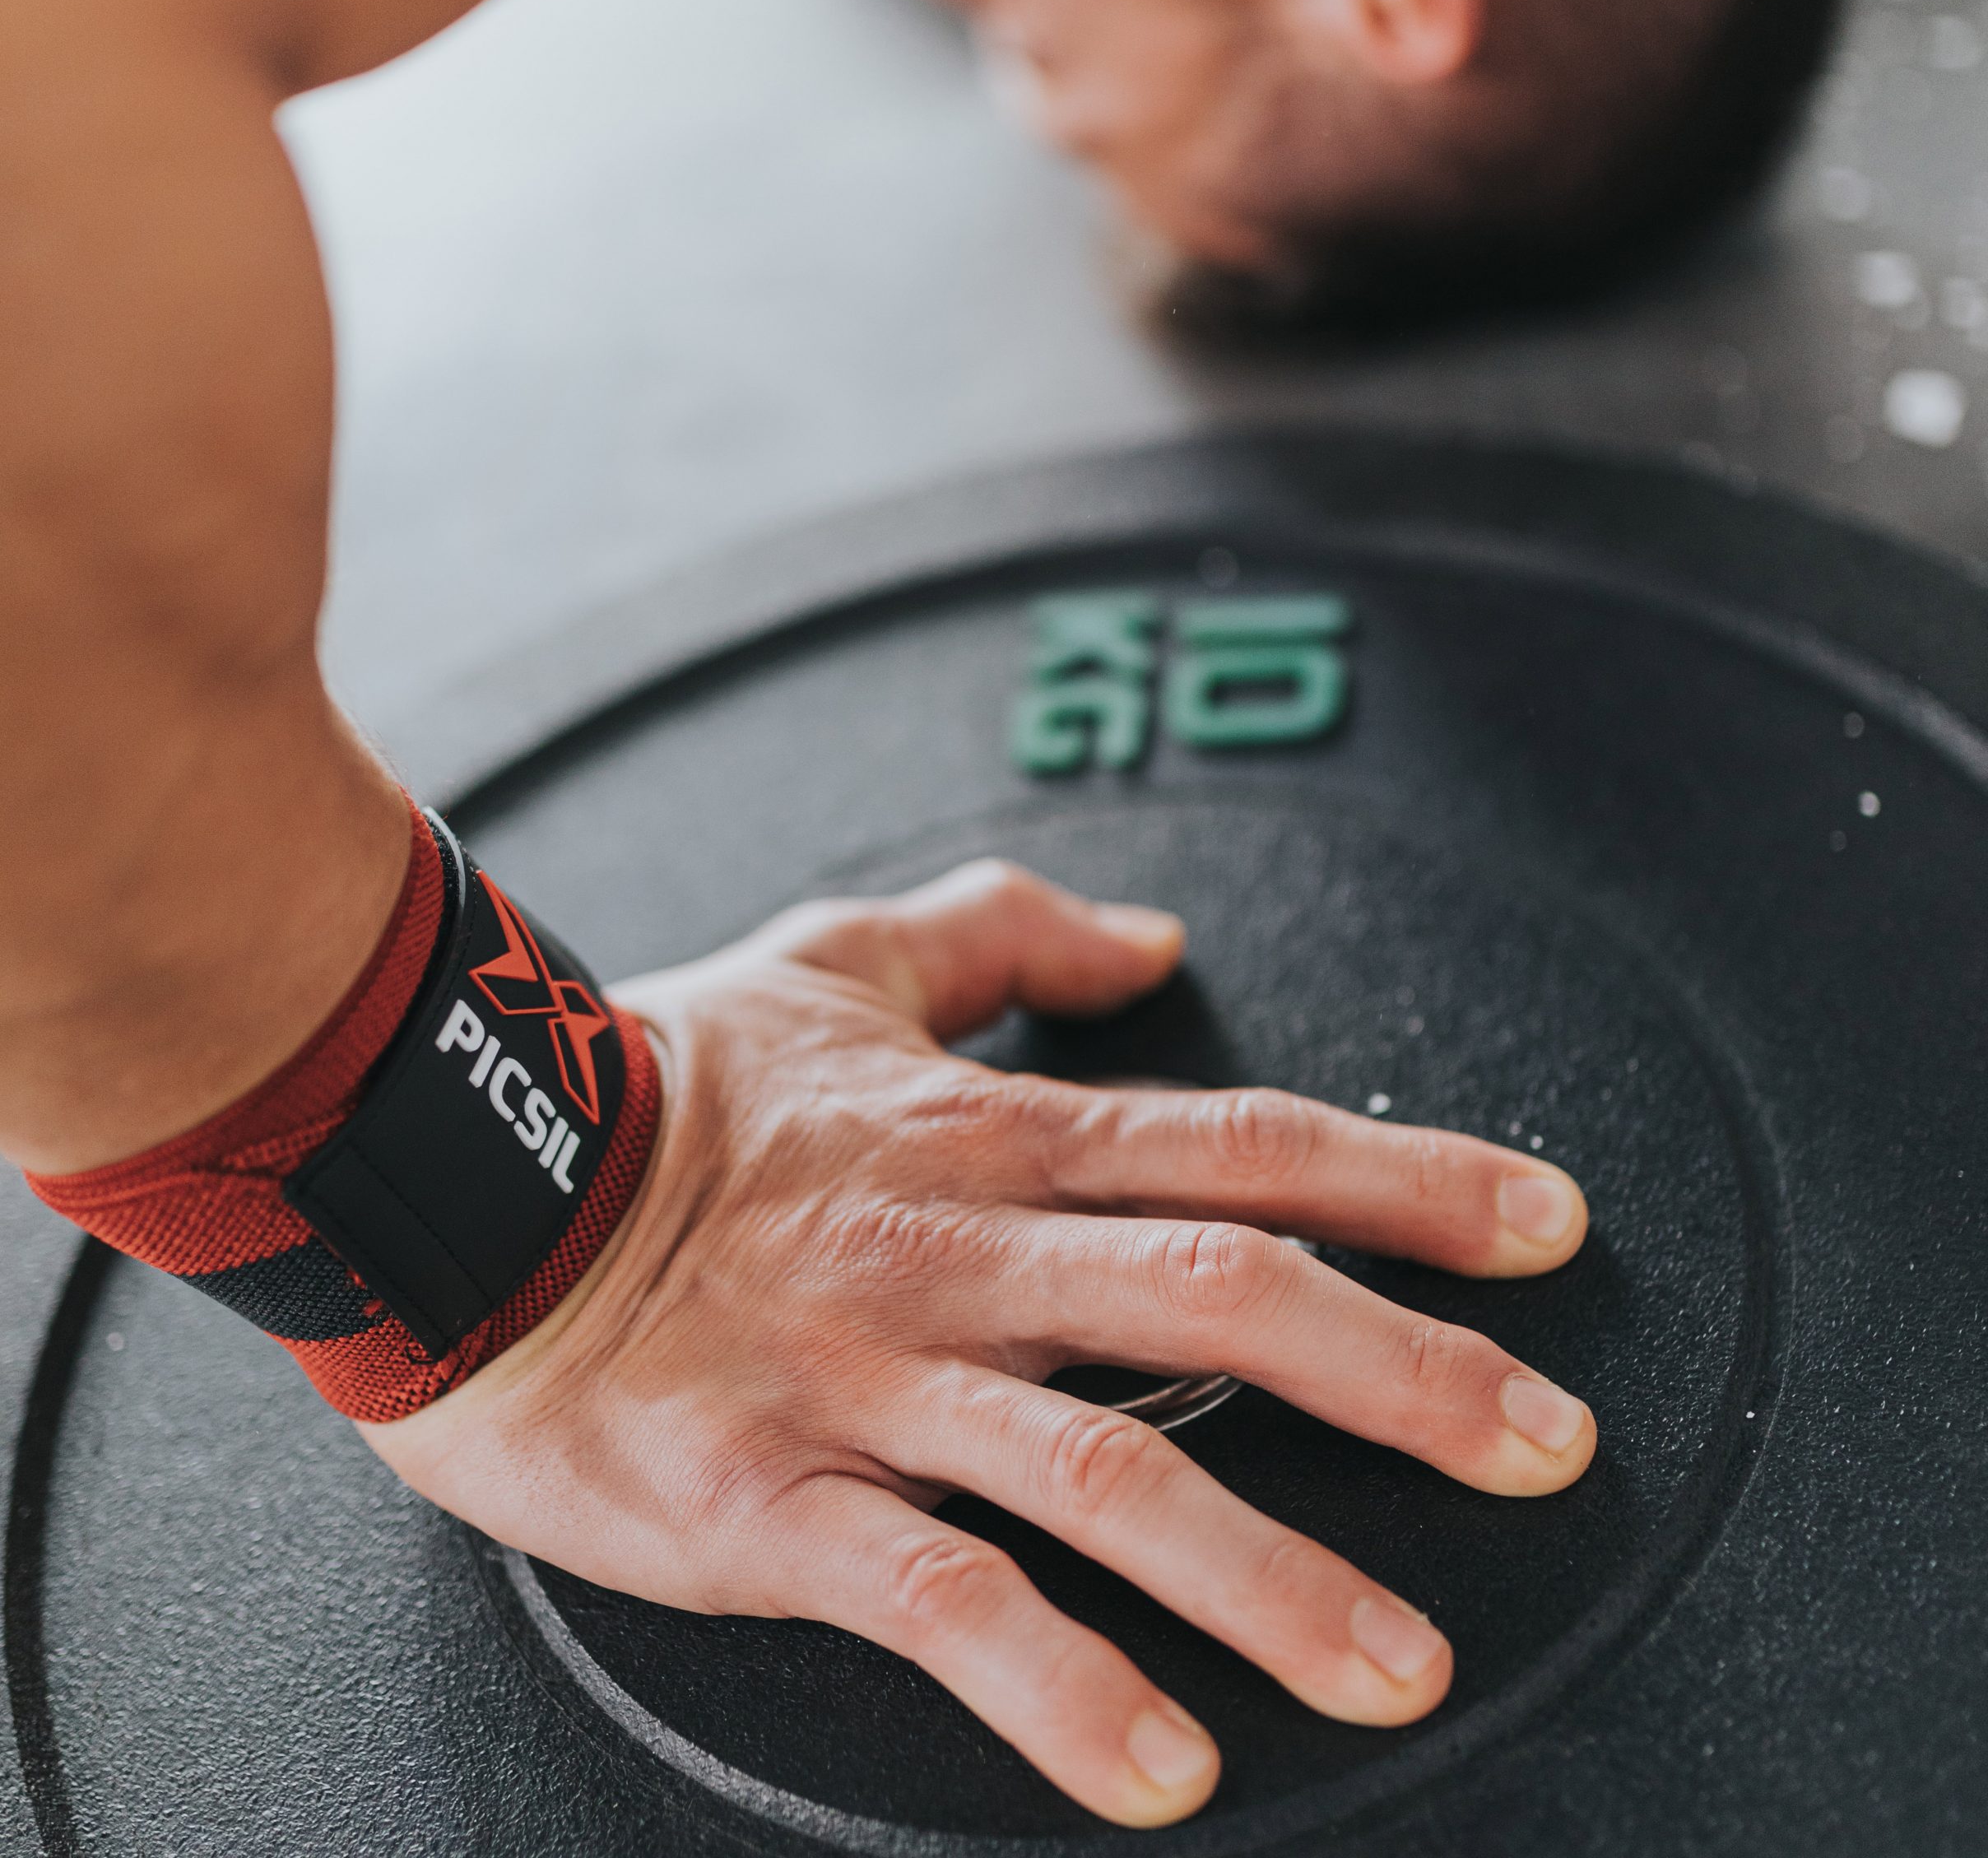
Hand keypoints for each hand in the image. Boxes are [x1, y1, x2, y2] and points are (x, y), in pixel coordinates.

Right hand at [363, 862, 1593, 1826]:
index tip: (1548, 1225)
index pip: (1243, 1145)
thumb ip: (1006, 932)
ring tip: (1407, 1665)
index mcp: (989, 1135)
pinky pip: (940, 1601)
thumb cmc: (666, 1081)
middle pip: (1224, 1300)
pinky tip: (1165, 1764)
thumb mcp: (840, 959)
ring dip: (1273, 1573)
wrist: (465, 1185)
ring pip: (1109, 1470)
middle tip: (1550, 1448)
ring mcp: (871, 1381)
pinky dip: (1060, 1686)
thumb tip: (1149, 936)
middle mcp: (961, 1252)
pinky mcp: (772, 1503)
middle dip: (1407, 1375)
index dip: (1410, 1179)